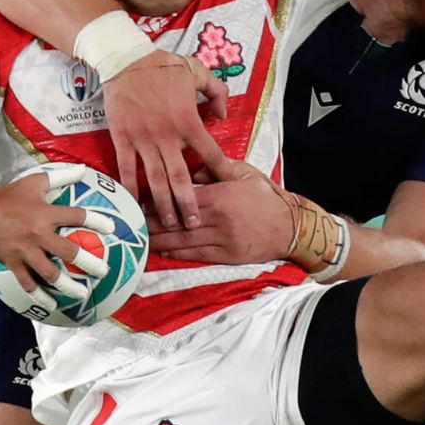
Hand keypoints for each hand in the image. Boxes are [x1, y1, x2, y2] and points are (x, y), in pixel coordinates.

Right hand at [0, 165, 112, 293]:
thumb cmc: (7, 197)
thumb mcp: (33, 182)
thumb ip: (60, 177)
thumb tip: (82, 169)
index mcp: (45, 213)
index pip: (77, 217)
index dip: (97, 221)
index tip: (111, 228)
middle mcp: (37, 234)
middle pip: (68, 252)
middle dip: (89, 263)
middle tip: (103, 270)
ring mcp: (25, 251)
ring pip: (50, 273)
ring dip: (68, 285)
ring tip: (82, 293)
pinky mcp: (13, 263)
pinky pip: (28, 284)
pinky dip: (40, 296)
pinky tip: (52, 304)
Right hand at [102, 50, 230, 229]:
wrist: (125, 58)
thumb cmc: (162, 65)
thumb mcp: (197, 70)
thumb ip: (217, 91)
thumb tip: (224, 115)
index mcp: (188, 121)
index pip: (210, 153)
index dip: (221, 172)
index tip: (228, 188)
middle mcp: (167, 135)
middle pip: (181, 177)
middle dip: (189, 203)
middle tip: (194, 224)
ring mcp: (143, 139)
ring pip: (155, 180)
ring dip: (162, 204)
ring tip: (168, 223)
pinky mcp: (122, 138)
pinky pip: (127, 169)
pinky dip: (131, 189)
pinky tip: (135, 206)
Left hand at [148, 157, 295, 264]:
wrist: (292, 226)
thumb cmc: (267, 197)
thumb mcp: (244, 173)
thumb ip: (216, 169)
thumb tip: (191, 171)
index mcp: (221, 196)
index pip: (183, 199)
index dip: (160, 201)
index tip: (141, 201)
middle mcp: (219, 220)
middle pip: (177, 222)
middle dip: (152, 223)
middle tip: (131, 222)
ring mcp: (223, 240)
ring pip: (183, 241)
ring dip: (159, 240)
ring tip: (140, 238)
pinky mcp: (227, 256)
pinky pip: (196, 255)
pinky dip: (177, 253)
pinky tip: (162, 250)